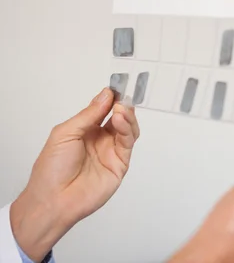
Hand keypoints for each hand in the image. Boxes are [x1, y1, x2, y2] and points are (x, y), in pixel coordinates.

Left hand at [10, 88, 139, 260]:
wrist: (54, 200)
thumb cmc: (51, 169)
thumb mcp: (65, 133)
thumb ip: (89, 114)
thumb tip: (106, 95)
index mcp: (85, 130)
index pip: (103, 109)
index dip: (110, 98)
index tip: (116, 86)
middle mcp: (101, 139)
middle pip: (119, 117)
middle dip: (123, 105)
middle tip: (123, 97)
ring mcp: (112, 151)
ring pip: (128, 128)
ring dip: (127, 116)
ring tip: (121, 109)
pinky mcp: (120, 164)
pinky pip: (129, 143)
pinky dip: (127, 129)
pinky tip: (120, 120)